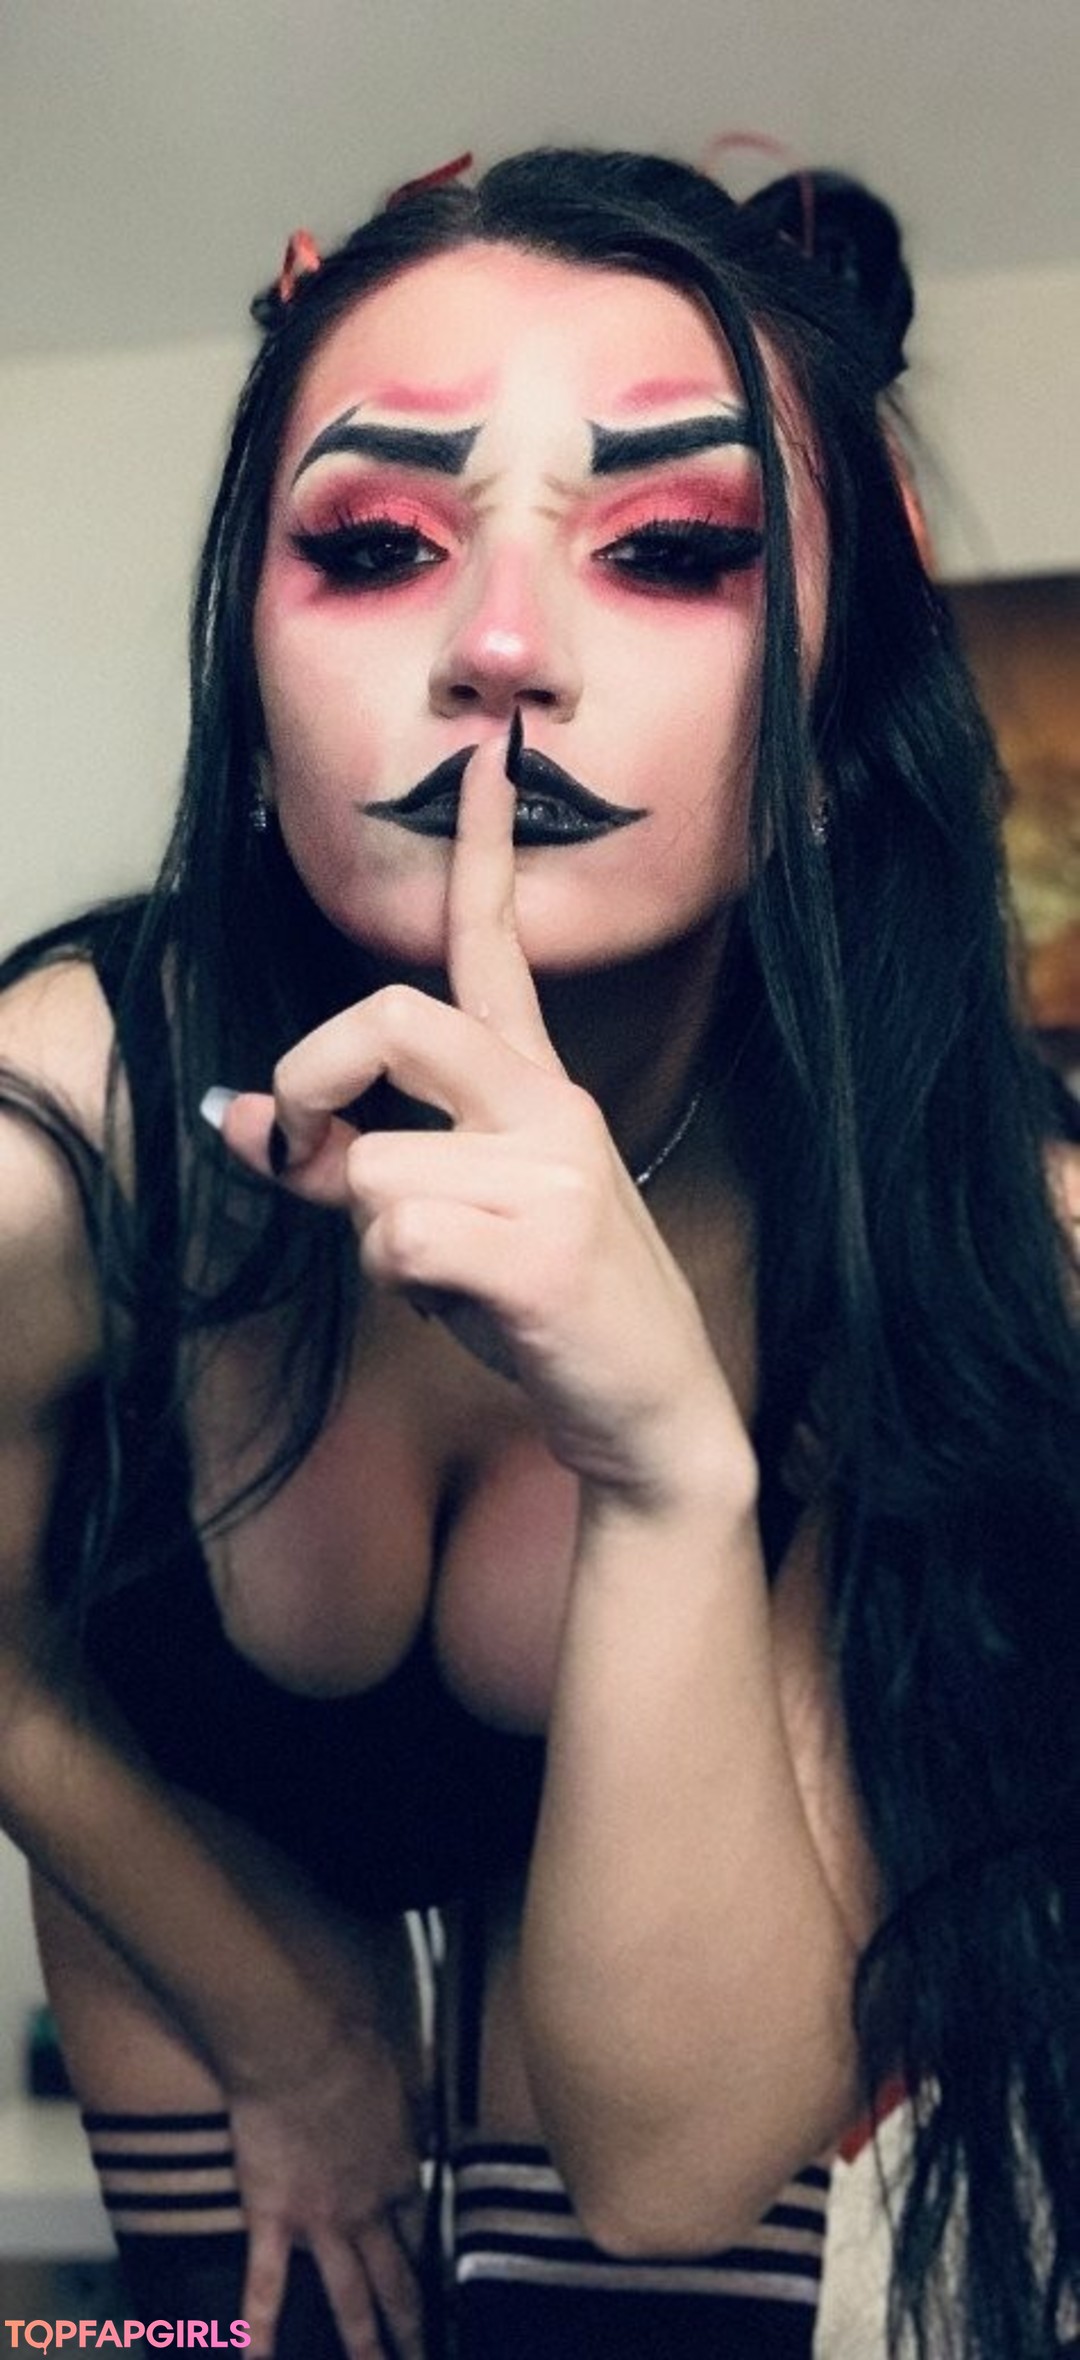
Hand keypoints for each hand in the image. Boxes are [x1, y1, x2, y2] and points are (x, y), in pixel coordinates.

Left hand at [219, 728, 750, 1509]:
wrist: (648, 1408)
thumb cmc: (542, 1306)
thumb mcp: (443, 1218)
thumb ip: (339, 1158)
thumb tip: (230, 1117)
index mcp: (538, 1088)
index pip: (497, 951)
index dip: (483, 853)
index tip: (482, 762)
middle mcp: (551, 1110)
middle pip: (394, 1017)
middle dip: (312, 1073)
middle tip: (302, 1137)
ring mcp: (554, 1175)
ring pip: (373, 1166)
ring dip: (372, 1237)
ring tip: (448, 1275)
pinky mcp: (542, 1249)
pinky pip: (394, 1237)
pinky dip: (398, 1283)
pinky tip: (463, 1305)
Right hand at [228, 2018, 427, 2358]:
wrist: (302, 2048)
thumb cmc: (352, 2045)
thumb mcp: (396, 2076)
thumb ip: (400, 2106)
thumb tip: (402, 2103)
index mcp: (399, 2171)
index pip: (417, 2225)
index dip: (425, 2253)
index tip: (434, 2279)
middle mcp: (368, 2209)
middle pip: (396, 2277)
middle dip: (413, 2323)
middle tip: (424, 2359)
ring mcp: (321, 2223)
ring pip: (349, 2297)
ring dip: (364, 2344)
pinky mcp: (271, 2220)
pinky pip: (263, 2286)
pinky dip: (258, 2331)